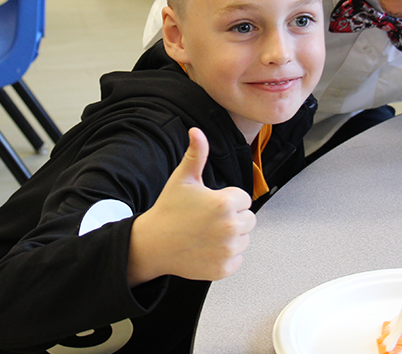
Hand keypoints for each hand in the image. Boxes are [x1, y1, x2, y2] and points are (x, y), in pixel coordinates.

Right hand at [128, 128, 255, 284]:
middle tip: (207, 220)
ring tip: (205, 234)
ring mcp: (228, 250)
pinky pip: (237, 259)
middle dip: (232, 218)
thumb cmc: (168, 210)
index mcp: (225, 204)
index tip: (208, 205)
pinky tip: (206, 249)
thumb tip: (196, 131)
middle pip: (249, 219)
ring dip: (230, 237)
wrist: (152, 244)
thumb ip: (196, 154)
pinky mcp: (224, 268)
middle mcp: (230, 227)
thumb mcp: (183, 179)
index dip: (227, 200)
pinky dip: (225, 256)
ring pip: (244, 239)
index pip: (244, 199)